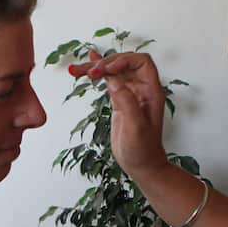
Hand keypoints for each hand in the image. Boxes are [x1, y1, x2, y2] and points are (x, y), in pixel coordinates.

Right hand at [68, 50, 168, 178]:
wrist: (141, 165)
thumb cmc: (143, 149)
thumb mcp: (135, 126)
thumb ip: (126, 101)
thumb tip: (113, 80)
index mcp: (151, 91)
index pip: (141, 62)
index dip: (124, 61)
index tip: (107, 70)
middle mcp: (142, 88)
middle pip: (124, 63)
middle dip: (106, 63)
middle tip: (89, 73)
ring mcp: (130, 93)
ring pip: (113, 71)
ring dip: (95, 67)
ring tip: (75, 70)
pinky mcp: (120, 100)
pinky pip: (109, 80)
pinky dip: (97, 73)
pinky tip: (88, 64)